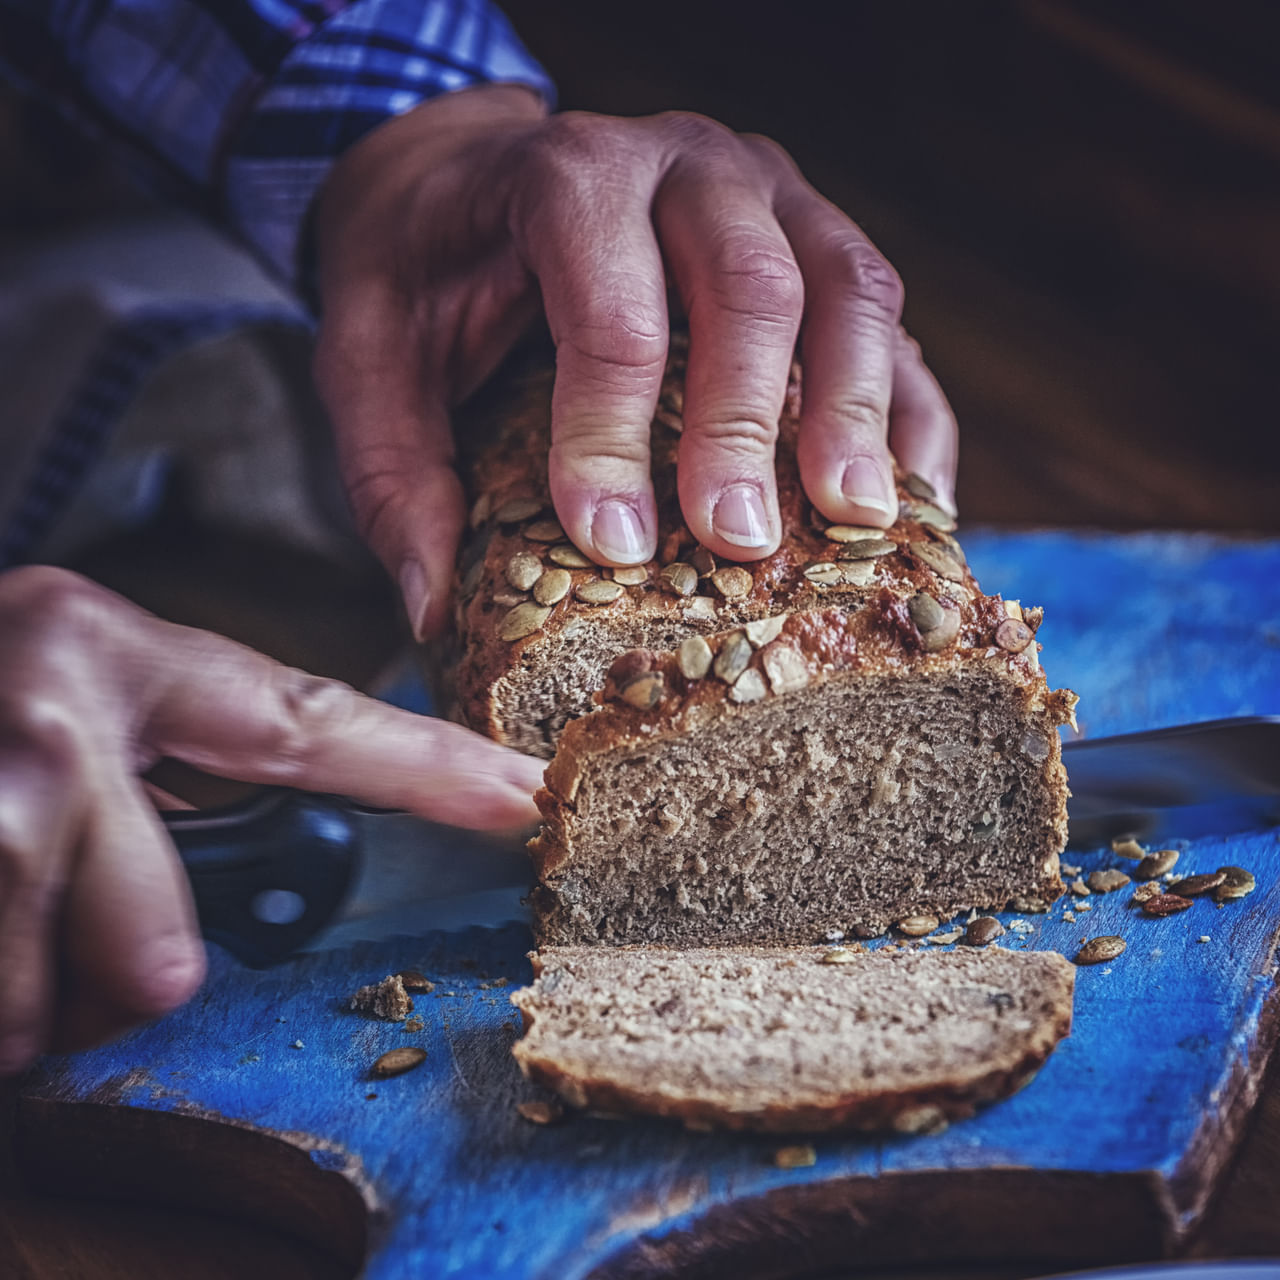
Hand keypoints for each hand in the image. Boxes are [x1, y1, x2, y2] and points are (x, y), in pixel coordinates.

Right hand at [0, 566, 542, 1073]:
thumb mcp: (86, 707)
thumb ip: (179, 776)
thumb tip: (221, 924)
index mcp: (122, 660)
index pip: (311, 724)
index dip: (429, 767)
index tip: (525, 795)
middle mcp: (54, 726)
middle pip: (156, 960)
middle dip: (125, 972)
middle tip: (83, 914)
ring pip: (49, 1013)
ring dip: (32, 997)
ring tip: (12, 915)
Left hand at [313, 87, 957, 639]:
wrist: (471, 171)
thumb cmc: (426, 271)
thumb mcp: (371, 360)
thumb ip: (393, 477)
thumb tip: (437, 612)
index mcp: (569, 178)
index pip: (607, 312)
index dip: (611, 434)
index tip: (615, 544)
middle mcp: (686, 164)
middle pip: (750, 287)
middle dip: (747, 426)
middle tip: (740, 544)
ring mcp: (771, 192)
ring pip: (848, 286)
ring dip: (857, 409)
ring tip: (852, 521)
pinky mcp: (817, 237)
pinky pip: (890, 318)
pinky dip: (909, 407)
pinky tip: (908, 500)